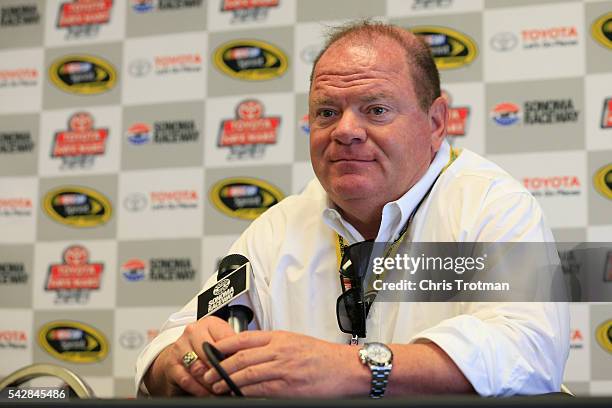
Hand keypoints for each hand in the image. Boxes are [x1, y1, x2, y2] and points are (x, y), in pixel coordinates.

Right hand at [144, 316, 235, 396]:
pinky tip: (209, 394)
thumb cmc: (204, 348)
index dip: (235, 356)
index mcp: (209, 324)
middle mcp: (192, 332)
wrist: (179, 356)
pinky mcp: (172, 364)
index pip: (225, 339)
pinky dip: (200, 390)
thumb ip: (233, 347)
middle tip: (233, 382)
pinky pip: (188, 380)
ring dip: (212, 382)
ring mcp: (180, 347)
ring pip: (199, 368)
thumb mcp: (220, 342)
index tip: (243, 368)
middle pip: (210, 354)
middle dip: (222, 371)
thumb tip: (248, 360)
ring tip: (223, 390)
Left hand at [203, 331, 368, 396]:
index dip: (224, 344)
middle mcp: (279, 350)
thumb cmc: (322, 356)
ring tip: (216, 386)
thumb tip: (250, 353)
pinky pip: (260, 389)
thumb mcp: (295, 342)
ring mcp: (283, 369)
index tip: (211, 350)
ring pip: (247, 374)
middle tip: (207, 373)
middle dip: (220, 366)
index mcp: (280, 337)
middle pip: (241, 357)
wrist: (345, 368)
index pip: (244, 338)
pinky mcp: (288, 387)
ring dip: (228, 381)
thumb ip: (273, 346)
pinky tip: (236, 394)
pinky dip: (245, 392)